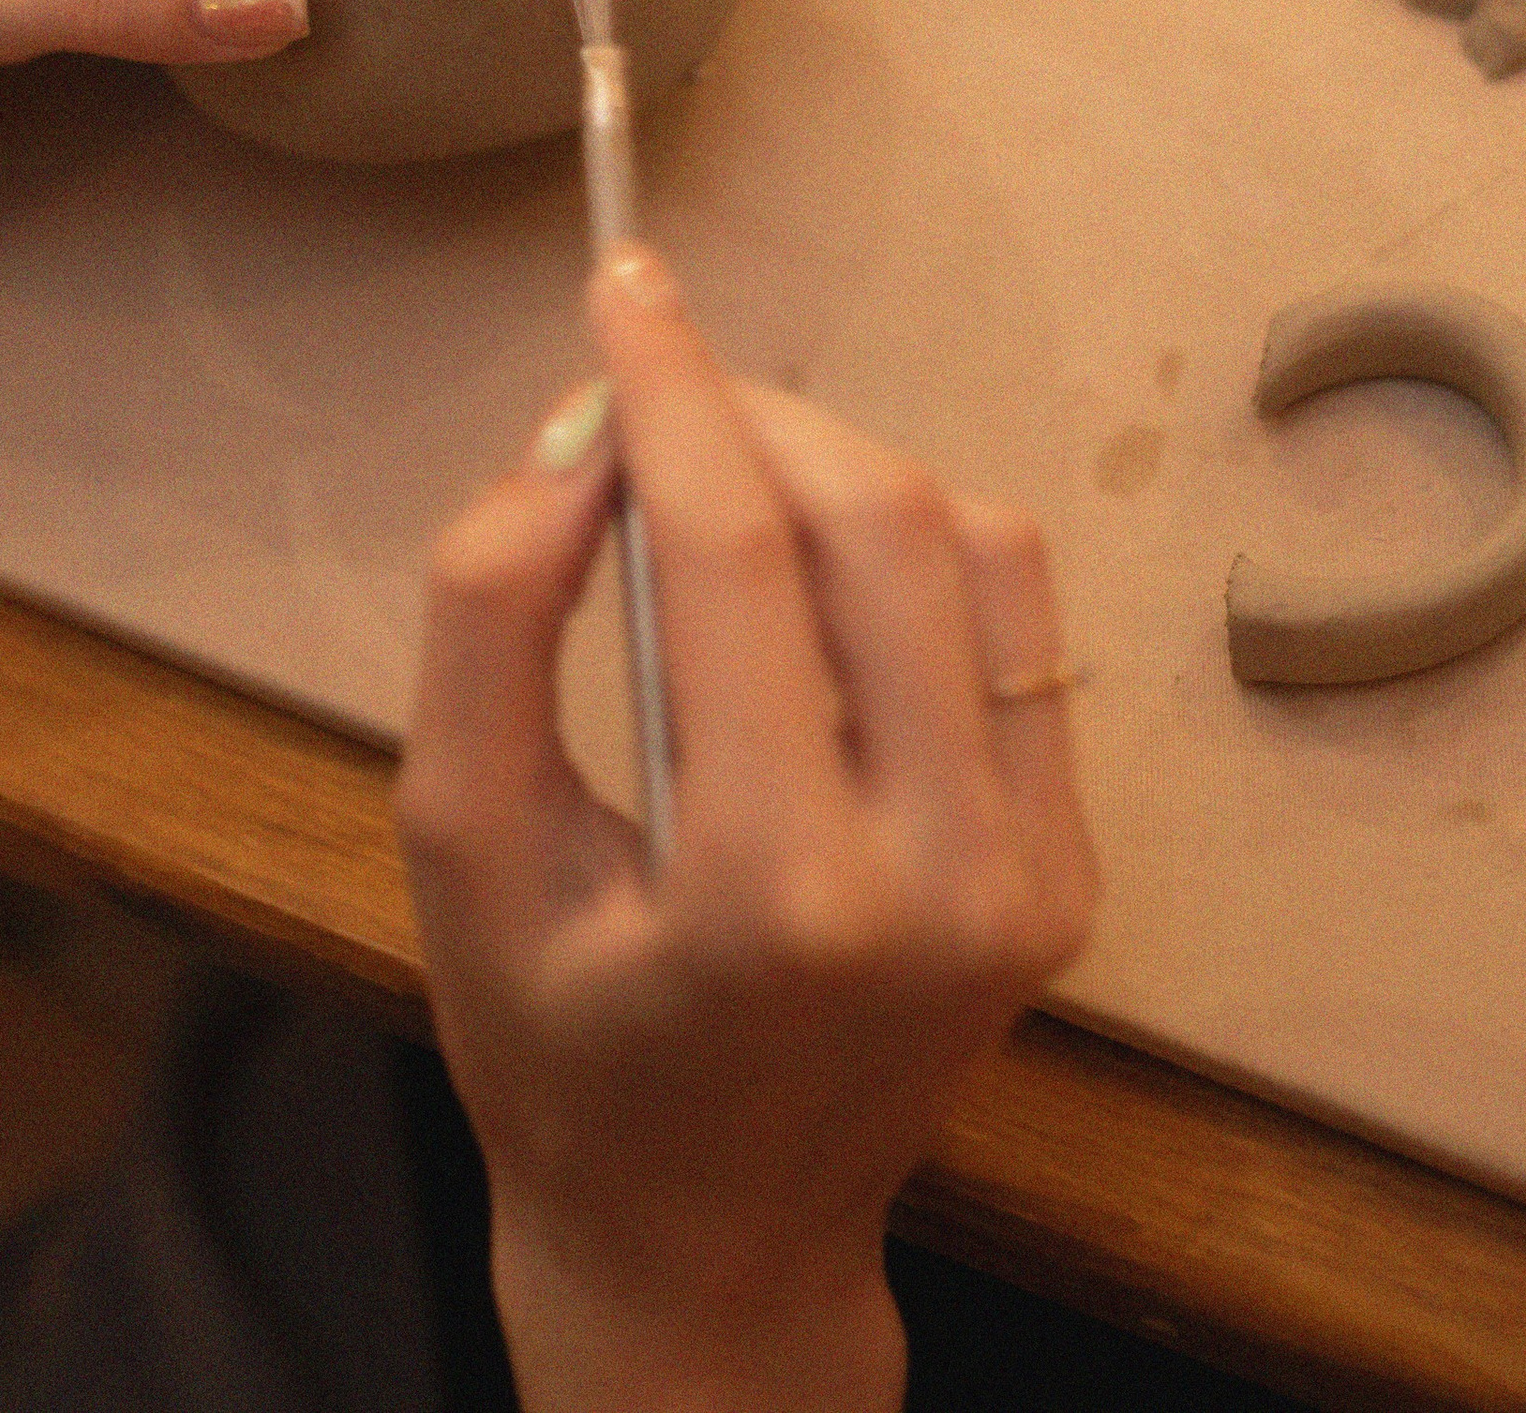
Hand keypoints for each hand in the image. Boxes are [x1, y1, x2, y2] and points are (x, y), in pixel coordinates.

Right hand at [397, 246, 1098, 1412]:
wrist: (713, 1236)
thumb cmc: (557, 1048)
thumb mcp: (459, 845)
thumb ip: (491, 620)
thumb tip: (583, 441)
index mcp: (767, 892)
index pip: (734, 550)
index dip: (670, 389)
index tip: (626, 289)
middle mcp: (935, 877)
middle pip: (872, 522)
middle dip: (755, 413)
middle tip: (657, 392)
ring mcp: (1028, 873)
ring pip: (966, 546)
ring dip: (841, 467)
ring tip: (731, 484)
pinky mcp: (1066, 864)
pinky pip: (1016, 620)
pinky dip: (919, 543)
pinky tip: (826, 568)